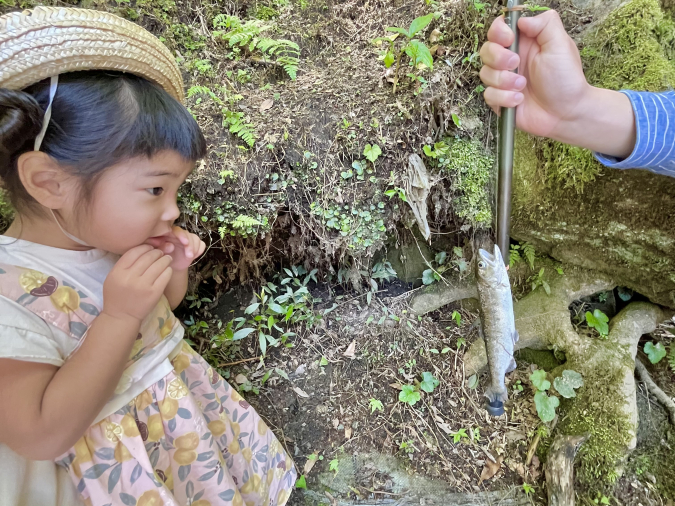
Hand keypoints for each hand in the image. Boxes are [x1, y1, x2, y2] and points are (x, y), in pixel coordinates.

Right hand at [103, 245, 172, 321]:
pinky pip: (165, 275)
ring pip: (159, 264)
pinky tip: (167, 269)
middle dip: (156, 252)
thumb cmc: (116, 295)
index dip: (144, 247)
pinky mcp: (155, 292)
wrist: (121, 316)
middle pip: (148, 256)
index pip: (134, 252)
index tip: (149, 247)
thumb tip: (144, 249)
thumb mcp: (113, 277)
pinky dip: (168, 270)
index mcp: (118, 272)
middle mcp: (130, 277)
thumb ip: (124, 264)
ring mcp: (143, 285)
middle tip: (160, 252)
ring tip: (166, 258)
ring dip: (165, 259)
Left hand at [144, 226, 205, 271]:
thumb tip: (170, 245)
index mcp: (169, 234)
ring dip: (195, 248)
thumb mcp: (159, 253)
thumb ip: (162, 248)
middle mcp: (180, 234)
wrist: (171, 266)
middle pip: (188, 234)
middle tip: (189, 255)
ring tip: (190, 257)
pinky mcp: (196, 244)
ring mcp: (189, 239)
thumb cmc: (162, 258)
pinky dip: (199, 250)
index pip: (177, 230)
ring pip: (196, 239)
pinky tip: (194, 256)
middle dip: (190, 244)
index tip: (185, 243)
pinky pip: (201, 244)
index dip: (182, 235)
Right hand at [479, 10, 590, 139]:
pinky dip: (504, 98)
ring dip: (503, 80)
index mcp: (524, 43)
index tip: (508, 39)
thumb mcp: (560, 44)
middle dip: (498, 57)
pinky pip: (488, 95)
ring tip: (523, 86)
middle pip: (486, 50)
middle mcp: (510, 60)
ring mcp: (503, 80)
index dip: (497, 32)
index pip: (498, 29)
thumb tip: (522, 20)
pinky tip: (519, 100)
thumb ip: (545, 24)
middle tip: (516, 64)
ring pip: (485, 74)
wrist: (566, 112)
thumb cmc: (566, 79)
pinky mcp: (499, 99)